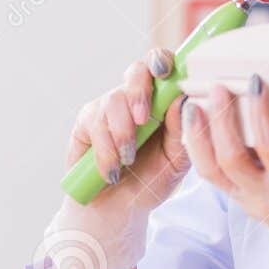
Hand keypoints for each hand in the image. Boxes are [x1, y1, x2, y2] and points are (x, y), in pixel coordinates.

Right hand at [66, 47, 191, 228]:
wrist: (119, 208)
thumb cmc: (152, 180)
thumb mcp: (175, 160)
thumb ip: (181, 130)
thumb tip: (183, 99)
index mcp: (162, 100)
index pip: (163, 65)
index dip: (162, 61)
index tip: (165, 73)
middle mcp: (135, 97)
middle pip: (136, 70)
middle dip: (140, 93)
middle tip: (144, 121)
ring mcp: (108, 106)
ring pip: (114, 100)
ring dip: (123, 133)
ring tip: (129, 160)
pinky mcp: (86, 121)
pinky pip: (95, 123)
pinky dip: (106, 150)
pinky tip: (112, 170)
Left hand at [182, 81, 268, 248]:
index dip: (262, 114)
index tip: (257, 83)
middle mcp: (265, 198)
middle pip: (231, 159)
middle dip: (221, 121)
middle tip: (219, 88)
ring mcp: (247, 201)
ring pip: (211, 170)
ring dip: (199, 136)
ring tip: (193, 105)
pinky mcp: (237, 198)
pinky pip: (212, 174)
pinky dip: (200, 148)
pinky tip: (197, 124)